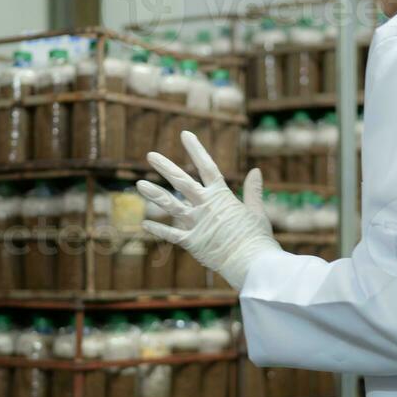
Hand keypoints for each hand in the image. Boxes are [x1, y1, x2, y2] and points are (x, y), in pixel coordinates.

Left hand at [138, 131, 281, 289]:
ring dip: (154, 194)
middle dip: (165, 167)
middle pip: (182, 182)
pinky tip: (145, 223)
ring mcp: (196, 223)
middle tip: (150, 155)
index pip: (207, 167)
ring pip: (170, 205)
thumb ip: (253, 190)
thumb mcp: (257, 211)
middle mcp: (206, 206)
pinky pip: (171, 235)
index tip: (185, 134)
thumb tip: (256, 170)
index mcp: (222, 196)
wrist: (252, 262)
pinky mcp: (191, 242)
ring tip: (138, 184)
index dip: (196, 150)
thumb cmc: (257, 238)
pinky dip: (158, 229)